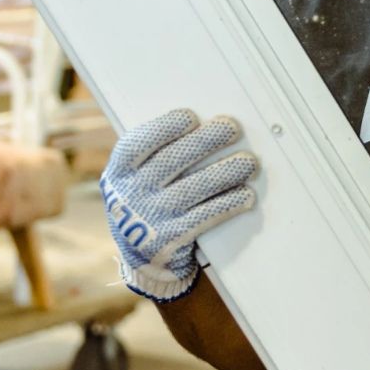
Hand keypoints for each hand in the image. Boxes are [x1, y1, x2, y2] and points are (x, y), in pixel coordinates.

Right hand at [100, 109, 258, 301]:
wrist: (141, 253)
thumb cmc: (149, 197)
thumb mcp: (139, 175)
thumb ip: (160, 152)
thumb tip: (207, 125)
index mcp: (120, 171)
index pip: (138, 144)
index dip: (164, 128)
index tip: (192, 117)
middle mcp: (129, 194)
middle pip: (170, 162)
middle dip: (204, 142)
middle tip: (232, 127)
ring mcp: (148, 219)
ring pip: (191, 189)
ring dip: (224, 173)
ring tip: (249, 161)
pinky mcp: (168, 241)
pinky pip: (203, 218)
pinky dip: (227, 204)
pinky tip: (246, 194)